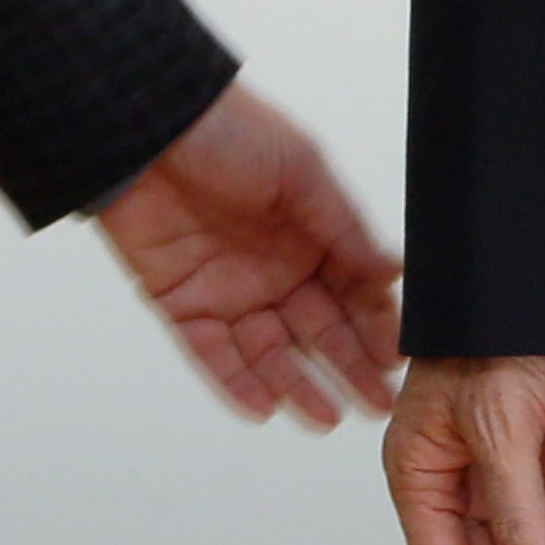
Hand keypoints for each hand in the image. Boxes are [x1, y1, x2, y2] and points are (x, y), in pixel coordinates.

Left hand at [93, 81, 407, 426]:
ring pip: (269, 351)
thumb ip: (344, 229)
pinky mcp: (183, 303)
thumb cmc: (227, 131)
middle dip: (350, 367)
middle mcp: (275, 267)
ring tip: (327, 417)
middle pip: (319, 329)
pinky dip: (236, 383)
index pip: (354, 290)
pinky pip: (212, 354)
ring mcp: (229, 289)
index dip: (376, 325)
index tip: (398, 358)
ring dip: (298, 385)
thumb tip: (392, 270)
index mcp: (311, 233)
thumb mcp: (302, 170)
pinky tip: (266, 407)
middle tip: (377, 402)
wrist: (146, 128)